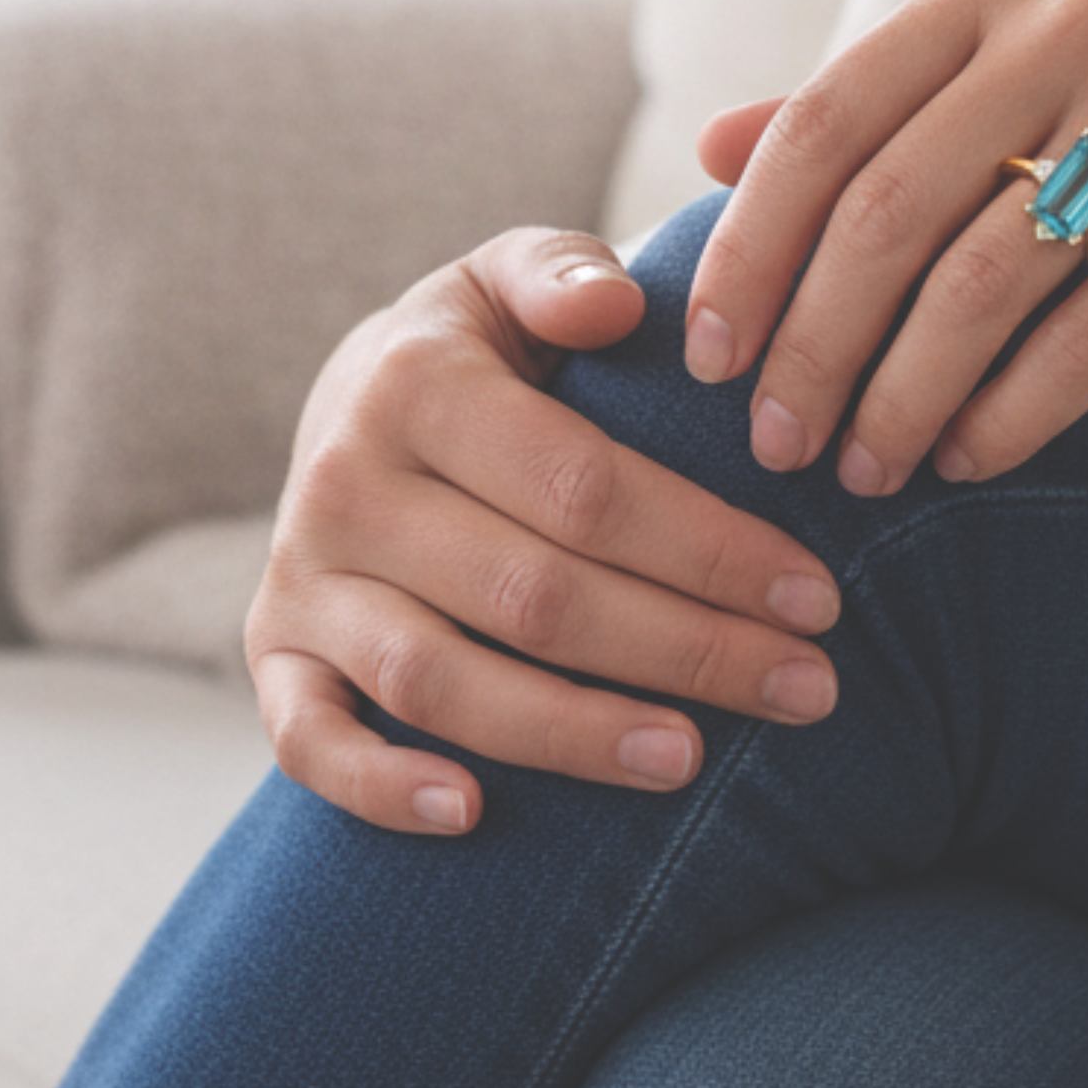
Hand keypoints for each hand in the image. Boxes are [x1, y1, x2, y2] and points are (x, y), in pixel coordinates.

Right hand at [247, 228, 845, 836]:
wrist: (346, 405)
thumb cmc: (476, 350)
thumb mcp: (511, 279)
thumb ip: (562, 273)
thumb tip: (614, 304)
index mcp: (415, 381)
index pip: (584, 486)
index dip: (707, 549)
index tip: (816, 597)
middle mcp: (346, 483)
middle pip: (532, 595)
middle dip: (685, 650)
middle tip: (806, 689)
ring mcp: (302, 577)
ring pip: (437, 681)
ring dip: (570, 733)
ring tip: (689, 758)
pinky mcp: (271, 653)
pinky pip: (308, 741)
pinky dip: (381, 786)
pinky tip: (475, 813)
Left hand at [682, 0, 1087, 496]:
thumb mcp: (1021, 72)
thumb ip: (870, 107)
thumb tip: (708, 145)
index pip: (823, 122)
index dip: (750, 246)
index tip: (701, 353)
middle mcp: (1067, 31)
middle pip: (886, 209)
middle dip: (809, 342)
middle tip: (769, 445)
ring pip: (980, 278)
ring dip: (902, 394)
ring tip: (860, 472)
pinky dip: (1016, 411)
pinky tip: (971, 463)